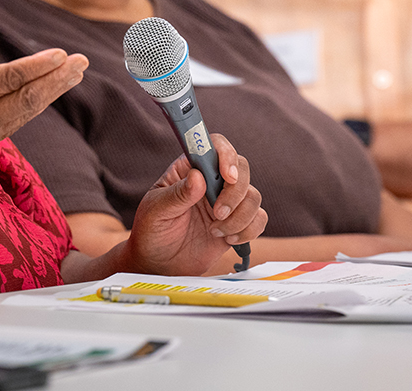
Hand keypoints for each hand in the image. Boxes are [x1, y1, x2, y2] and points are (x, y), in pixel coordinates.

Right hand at [0, 9, 88, 191]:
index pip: (9, 79)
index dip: (38, 65)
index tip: (61, 53)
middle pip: (27, 97)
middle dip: (57, 79)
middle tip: (82, 62)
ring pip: (26, 113)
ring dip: (52, 93)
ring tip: (74, 75)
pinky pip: (15, 124)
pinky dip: (34, 107)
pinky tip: (46, 93)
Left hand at [124, 133, 265, 275]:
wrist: (159, 264)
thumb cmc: (152, 231)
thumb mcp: (156, 211)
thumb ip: (177, 194)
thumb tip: (198, 177)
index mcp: (189, 169)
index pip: (215, 146)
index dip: (226, 155)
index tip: (228, 175)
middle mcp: (211, 181)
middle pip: (241, 169)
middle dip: (235, 193)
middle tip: (217, 213)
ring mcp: (226, 202)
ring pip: (253, 196)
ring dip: (239, 217)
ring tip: (215, 231)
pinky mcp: (237, 223)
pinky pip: (259, 219)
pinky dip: (248, 230)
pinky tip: (227, 239)